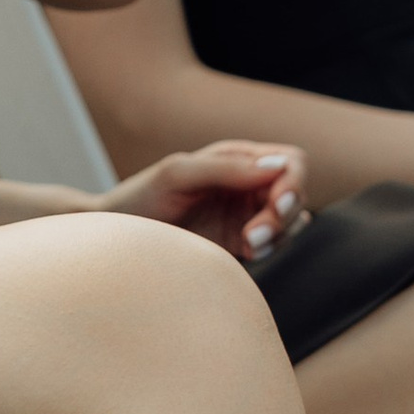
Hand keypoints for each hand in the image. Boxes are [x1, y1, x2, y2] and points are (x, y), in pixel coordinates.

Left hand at [105, 141, 307, 260]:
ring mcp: (245, 215)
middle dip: (283, 215)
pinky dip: (269, 250)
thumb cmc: (143, 195)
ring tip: (248, 245)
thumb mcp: (179, 173)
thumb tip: (278, 166)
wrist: (119, 235)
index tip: (276, 203)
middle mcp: (247, 185)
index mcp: (238, 159)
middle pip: (295, 195)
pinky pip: (273, 246)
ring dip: (278, 236)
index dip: (293, 181)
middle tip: (253, 235)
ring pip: (290, 223)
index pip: (291, 162)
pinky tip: (246, 254)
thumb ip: (226, 168)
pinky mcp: (239, 243)